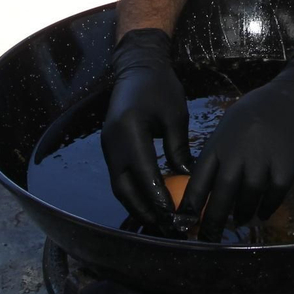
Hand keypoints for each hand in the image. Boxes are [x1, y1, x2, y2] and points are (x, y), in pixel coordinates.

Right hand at [100, 28, 192, 229]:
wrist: (136, 67)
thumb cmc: (160, 87)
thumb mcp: (175, 115)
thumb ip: (178, 148)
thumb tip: (186, 179)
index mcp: (129, 129)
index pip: (143, 171)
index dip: (156, 196)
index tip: (172, 214)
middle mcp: (112, 141)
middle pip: (124, 187)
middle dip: (144, 210)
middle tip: (166, 226)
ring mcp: (108, 146)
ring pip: (119, 186)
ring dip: (137, 206)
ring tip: (158, 221)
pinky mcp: (109, 148)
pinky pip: (119, 177)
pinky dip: (133, 193)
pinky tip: (149, 204)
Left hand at [179, 51, 293, 241]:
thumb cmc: (265, 105)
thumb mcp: (233, 120)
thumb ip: (221, 147)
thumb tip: (209, 178)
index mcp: (221, 140)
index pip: (199, 177)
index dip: (190, 203)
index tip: (184, 221)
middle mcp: (238, 151)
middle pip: (221, 194)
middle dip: (213, 220)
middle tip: (209, 237)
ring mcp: (263, 158)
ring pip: (248, 197)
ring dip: (243, 213)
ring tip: (241, 220)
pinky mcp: (287, 165)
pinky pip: (274, 195)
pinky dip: (267, 207)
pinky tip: (263, 213)